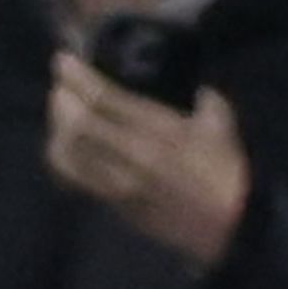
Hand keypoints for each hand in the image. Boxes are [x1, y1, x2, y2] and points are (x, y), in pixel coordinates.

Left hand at [47, 55, 249, 270]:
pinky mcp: (115, 203)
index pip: (104, 99)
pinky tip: (65, 148)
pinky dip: (61, 159)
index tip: (62, 60)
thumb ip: (207, 102)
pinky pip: (75, 178)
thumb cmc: (227, 175)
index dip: (76, 77)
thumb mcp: (222, 128)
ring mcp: (120, 182)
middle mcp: (133, 154)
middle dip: (60, 99)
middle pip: (76, 123)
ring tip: (61, 117)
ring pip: (68, 152)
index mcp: (159, 130)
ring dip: (56, 129)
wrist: (232, 228)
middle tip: (61, 88)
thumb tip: (199, 89)